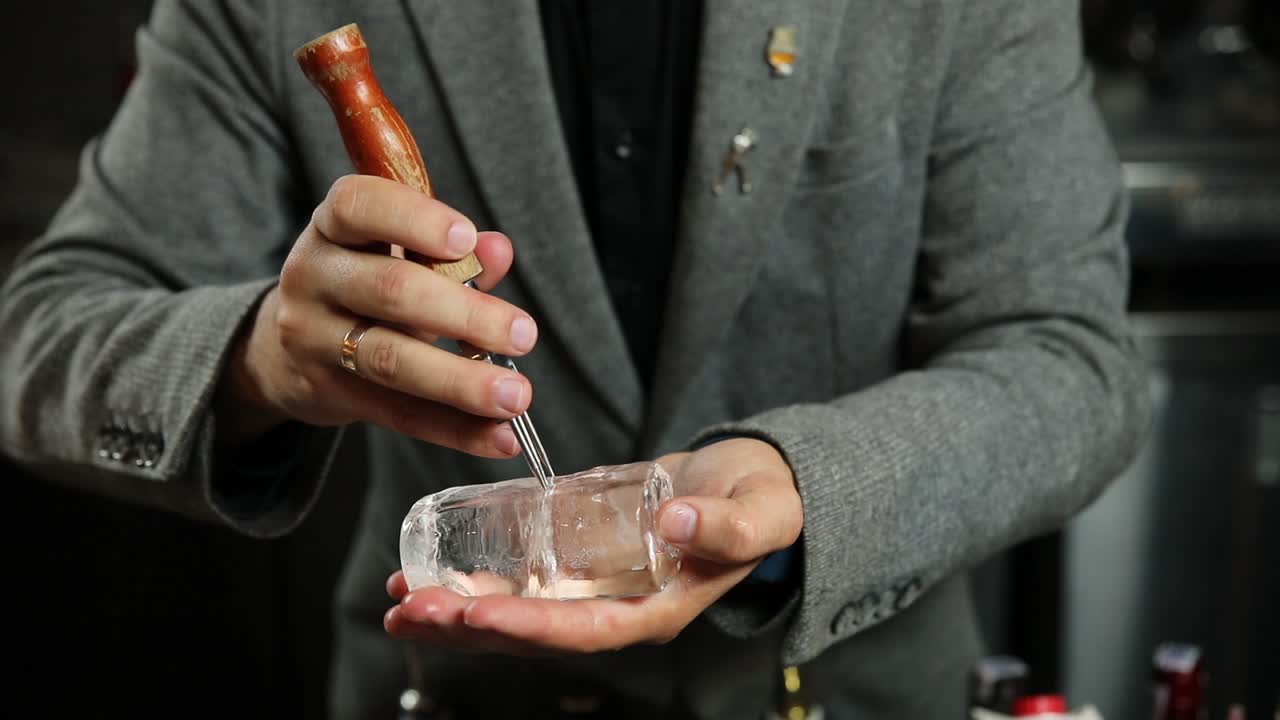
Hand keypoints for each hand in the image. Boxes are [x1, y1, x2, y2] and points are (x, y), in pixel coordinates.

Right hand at [216, 175, 536, 453]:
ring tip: (516, 394)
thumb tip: (497, 250)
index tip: (466, 238)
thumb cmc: (365, 282)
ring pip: (390, 359)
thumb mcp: (397, 253)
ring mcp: (314, 338)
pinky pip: (398, 414)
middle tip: (522, 334)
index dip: (413, 219)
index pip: (357, 206)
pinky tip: (500, 437)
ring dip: (461, 381)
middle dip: (463, 314)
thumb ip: (451, 252)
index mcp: (334, 228)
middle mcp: (314, 276)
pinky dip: (456, 429)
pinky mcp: (329, 394)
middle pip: (389, 289)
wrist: (285, 347)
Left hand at [383, 437, 803, 654]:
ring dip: (459, 610)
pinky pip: (523, 579)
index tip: (472, 615)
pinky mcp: (581, 558)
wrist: (752, 482)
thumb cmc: (762, 500)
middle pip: (535, 632)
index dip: (525, 629)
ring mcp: (596, 586)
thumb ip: (726, 524)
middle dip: (468, 626)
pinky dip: (479, 579)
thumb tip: (674, 522)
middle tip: (408, 609)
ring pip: (519, 611)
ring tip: (400, 598)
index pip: (583, 632)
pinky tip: (436, 571)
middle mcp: (618, 608)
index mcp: (657, 610)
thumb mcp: (760, 510)